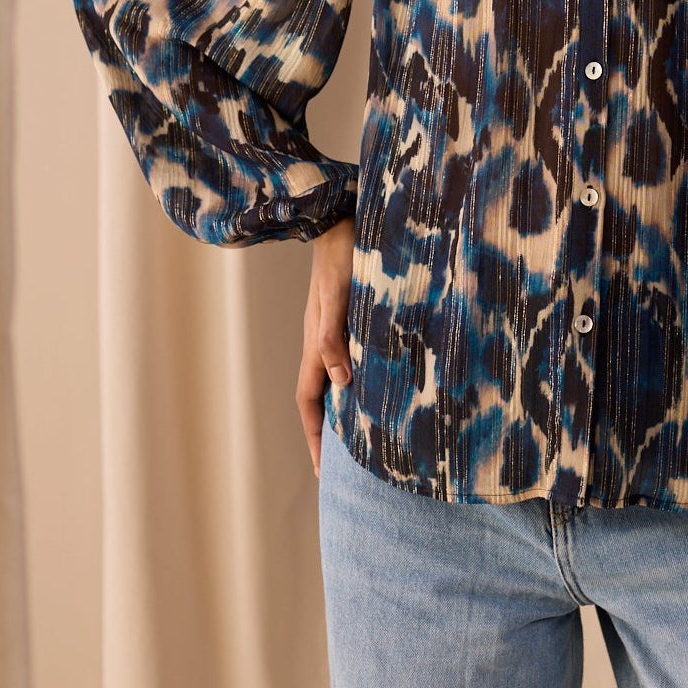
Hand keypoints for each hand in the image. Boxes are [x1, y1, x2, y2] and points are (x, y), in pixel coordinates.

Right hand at [294, 215, 355, 476]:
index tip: (324, 472)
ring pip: (336, 378)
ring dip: (344, 408)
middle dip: (327, 432)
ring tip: (362, 436)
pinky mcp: (350, 315)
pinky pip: (351, 358)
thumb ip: (334, 337)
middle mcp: (322, 340)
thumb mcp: (337, 296)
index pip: (310, 401)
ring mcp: (334, 328)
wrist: (341, 215)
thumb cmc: (343, 253)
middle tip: (344, 466)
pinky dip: (359, 380)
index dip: (315, 436)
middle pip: (320, 396)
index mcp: (315, 342)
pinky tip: (378, 385)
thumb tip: (341, 383)